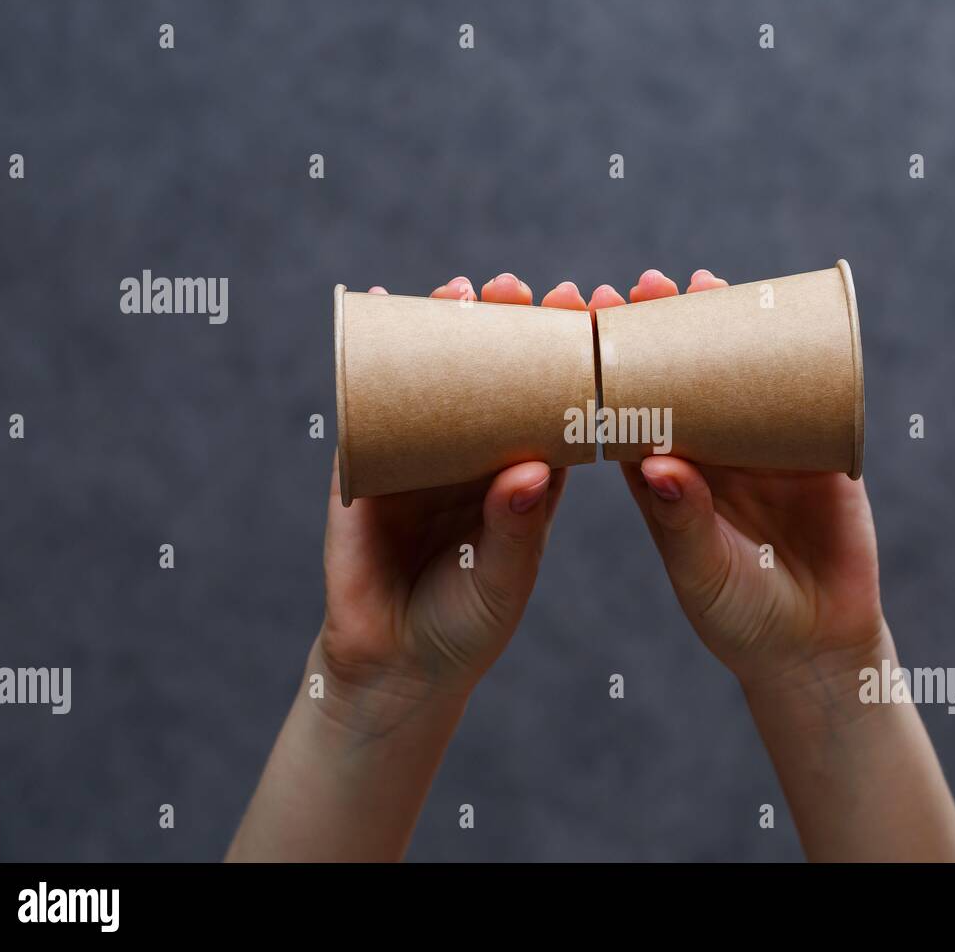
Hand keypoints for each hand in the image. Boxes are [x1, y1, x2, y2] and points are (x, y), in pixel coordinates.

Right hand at [318, 273, 585, 717]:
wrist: (392, 667)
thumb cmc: (466, 627)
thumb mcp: (503, 580)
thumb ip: (516, 530)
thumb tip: (532, 468)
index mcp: (527, 477)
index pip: (554, 405)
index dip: (568, 359)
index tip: (585, 311)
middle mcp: (479, 457)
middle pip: (496, 379)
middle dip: (506, 328)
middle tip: (516, 287)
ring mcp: (423, 456)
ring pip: (437, 381)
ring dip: (445, 331)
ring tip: (457, 291)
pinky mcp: (369, 465)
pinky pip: (370, 405)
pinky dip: (370, 360)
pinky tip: (373, 312)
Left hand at [607, 269, 887, 690]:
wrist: (821, 646)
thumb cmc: (741, 619)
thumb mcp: (703, 575)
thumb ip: (682, 522)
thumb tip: (654, 461)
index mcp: (662, 479)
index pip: (625, 413)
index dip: (605, 370)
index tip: (584, 325)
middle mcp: (706, 453)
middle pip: (677, 378)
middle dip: (661, 329)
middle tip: (644, 285)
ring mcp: (760, 446)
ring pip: (734, 375)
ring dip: (719, 327)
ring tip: (702, 283)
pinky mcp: (813, 449)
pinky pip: (802, 392)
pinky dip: (792, 354)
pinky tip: (779, 318)